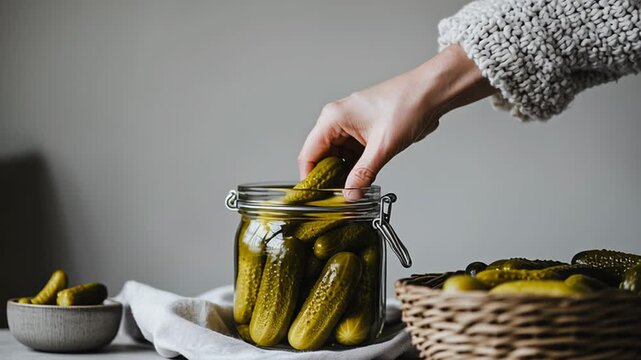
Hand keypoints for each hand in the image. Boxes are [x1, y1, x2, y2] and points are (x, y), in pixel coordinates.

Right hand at [298, 44, 495, 197]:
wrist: (431, 93)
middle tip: (337, 200)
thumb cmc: (407, 104)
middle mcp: (338, 121)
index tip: (316, 198)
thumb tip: (349, 194)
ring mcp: (350, 127)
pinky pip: (351, 156)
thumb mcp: (383, 146)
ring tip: (351, 193)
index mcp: (333, 118)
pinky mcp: (364, 133)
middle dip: (328, 180)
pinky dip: (355, 169)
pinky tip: (361, 182)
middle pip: (321, 158)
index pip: (308, 154)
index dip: (309, 178)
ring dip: (343, 176)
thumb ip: (363, 174)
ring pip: (336, 158)